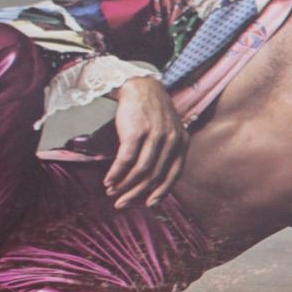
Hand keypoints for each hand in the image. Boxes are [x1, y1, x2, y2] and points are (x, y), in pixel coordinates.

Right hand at [106, 75, 188, 208]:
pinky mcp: (136, 132)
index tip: (149, 205)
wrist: (140, 87)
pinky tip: (109, 181)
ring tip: (112, 193)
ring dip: (124, 186)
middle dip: (136, 194)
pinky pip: (126, 160)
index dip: (161, 193)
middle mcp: (172, 141)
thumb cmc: (152, 113)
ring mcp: (155, 136)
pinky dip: (116, 173)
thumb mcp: (169, 132)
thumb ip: (167, 153)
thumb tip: (153, 182)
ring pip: (140, 171)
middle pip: (154, 176)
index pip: (174, 175)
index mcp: (182, 143)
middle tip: (122, 205)